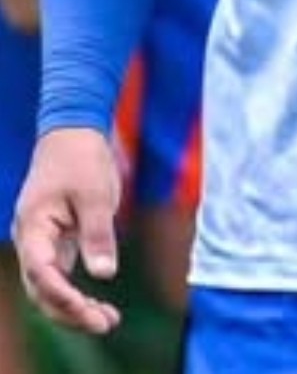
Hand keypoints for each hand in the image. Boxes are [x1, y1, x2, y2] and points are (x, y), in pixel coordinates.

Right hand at [14, 128, 121, 333]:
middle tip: (104, 324)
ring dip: (74, 307)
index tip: (85, 308)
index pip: (41, 271)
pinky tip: (99, 305)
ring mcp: (41, 241)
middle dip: (70, 311)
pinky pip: (60, 275)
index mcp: (34, 226)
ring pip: (50, 286)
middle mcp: (31, 239)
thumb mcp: (96, 193)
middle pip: (42, 288)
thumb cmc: (82, 157)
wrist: (74, 130)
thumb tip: (104, 274)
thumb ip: (98, 233)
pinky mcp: (56, 240)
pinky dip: (77, 291)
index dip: (61, 294)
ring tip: (107, 321)